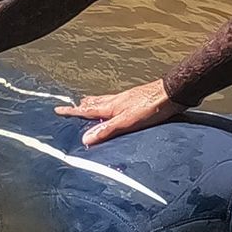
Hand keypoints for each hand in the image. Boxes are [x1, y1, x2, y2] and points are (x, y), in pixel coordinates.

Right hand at [57, 78, 183, 145]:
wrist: (173, 93)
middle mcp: (117, 101)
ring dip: (95, 103)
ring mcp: (128, 100)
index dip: (72, 111)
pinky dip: (110, 105)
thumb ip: (107, 130)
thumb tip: (85, 139)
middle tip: (74, 105)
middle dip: (83, 105)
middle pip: (95, 102)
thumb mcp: (127, 122)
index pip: (87, 110)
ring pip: (106, 101)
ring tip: (90, 103)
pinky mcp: (138, 100)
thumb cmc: (151, 107)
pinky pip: (118, 103)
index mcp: (111, 107)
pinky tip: (119, 108)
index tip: (57, 110)